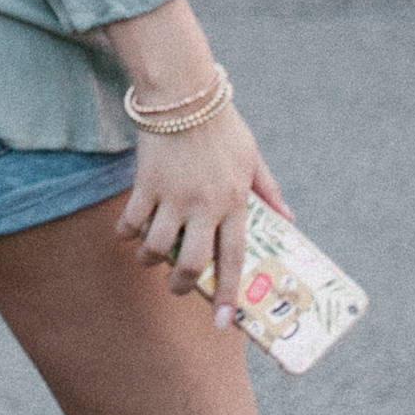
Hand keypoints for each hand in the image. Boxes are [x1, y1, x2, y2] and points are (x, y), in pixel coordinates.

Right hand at [115, 100, 275, 320]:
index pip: (235, 257)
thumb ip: (269, 190)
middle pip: (192, 262)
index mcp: (236, 201)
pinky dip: (126, 234)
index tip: (223, 321)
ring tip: (150, 258)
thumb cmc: (221, 125)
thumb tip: (288, 219)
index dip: (229, 293)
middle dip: (182, 285)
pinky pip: (131, 221)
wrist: (182, 94)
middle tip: (178, 287)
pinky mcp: (145, 184)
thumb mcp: (253, 157)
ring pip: (155, 247)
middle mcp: (205, 204)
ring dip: (149, 260)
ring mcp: (173, 195)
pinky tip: (127, 234)